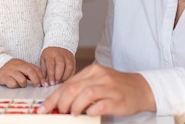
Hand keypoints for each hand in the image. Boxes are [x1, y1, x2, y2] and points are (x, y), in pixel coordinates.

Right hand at [0, 58, 45, 87]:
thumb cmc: (13, 69)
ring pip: (22, 79)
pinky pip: (12, 84)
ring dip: (24, 84)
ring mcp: (11, 71)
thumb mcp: (22, 68)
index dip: (41, 77)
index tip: (45, 84)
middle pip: (30, 72)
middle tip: (38, 86)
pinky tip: (14, 85)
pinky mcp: (4, 77)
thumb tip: (42, 81)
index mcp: (24, 64)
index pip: (35, 69)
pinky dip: (15, 86)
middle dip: (36, 80)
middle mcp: (18, 66)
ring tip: (21, 84)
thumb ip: (31, 72)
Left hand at [37, 64, 155, 116]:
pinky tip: (89, 114)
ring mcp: (109, 87)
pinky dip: (91, 111)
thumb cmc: (116, 87)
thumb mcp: (97, 81)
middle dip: (60, 103)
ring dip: (75, 108)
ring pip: (85, 95)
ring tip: (73, 114)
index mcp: (92, 70)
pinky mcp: (117, 100)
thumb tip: (59, 102)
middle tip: (58, 112)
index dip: (53, 98)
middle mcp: (100, 76)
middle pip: (73, 89)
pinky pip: (100, 106)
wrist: (141, 88)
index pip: (67, 84)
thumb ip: (81, 89)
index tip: (43, 108)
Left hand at [40, 46, 75, 85]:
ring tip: (60, 81)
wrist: (58, 44)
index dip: (51, 75)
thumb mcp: (43, 60)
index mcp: (50, 55)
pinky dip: (70, 75)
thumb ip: (44, 70)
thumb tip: (44, 82)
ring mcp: (67, 56)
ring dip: (65, 76)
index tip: (51, 83)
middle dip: (58, 76)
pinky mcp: (72, 59)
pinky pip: (73, 68)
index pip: (51, 65)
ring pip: (68, 67)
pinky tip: (66, 79)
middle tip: (56, 83)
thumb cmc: (49, 55)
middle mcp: (59, 54)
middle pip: (60, 65)